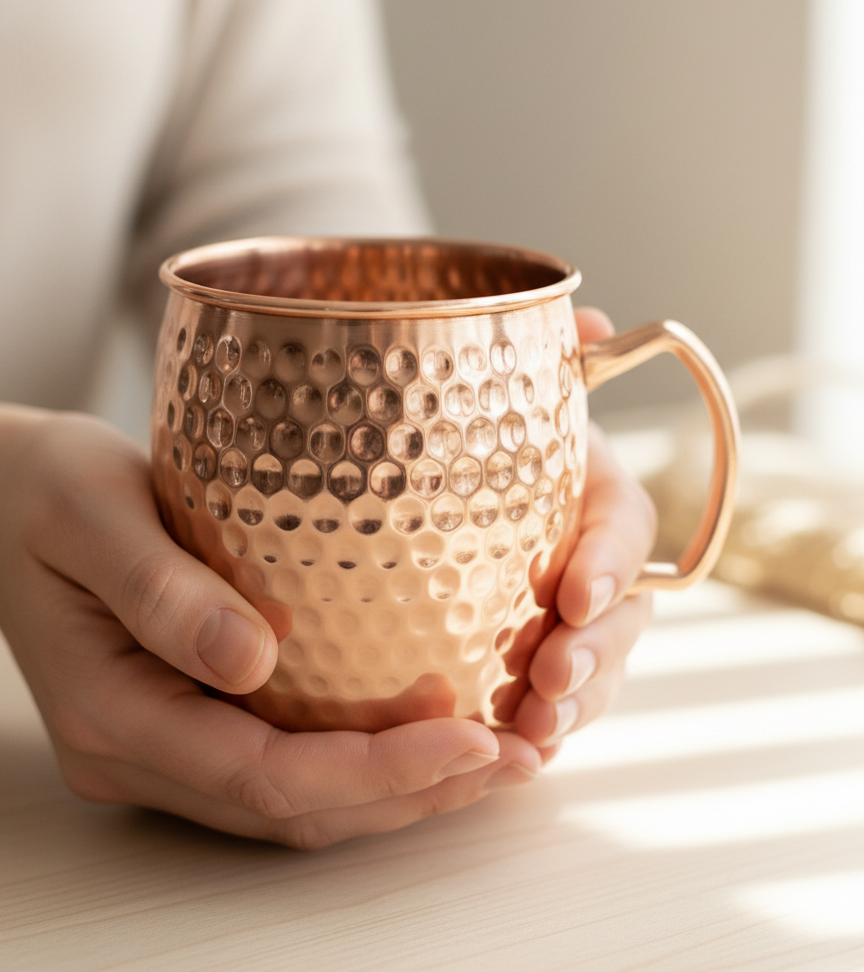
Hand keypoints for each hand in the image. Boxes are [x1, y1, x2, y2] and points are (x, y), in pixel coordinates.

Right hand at [0, 405, 539, 848]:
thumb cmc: (43, 493)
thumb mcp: (90, 511)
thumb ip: (160, 589)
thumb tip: (251, 659)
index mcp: (107, 710)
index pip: (258, 772)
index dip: (372, 771)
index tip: (471, 735)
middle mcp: (133, 751)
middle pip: (289, 808)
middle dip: (409, 794)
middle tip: (513, 752)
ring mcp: (157, 748)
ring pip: (291, 803)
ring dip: (396, 790)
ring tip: (493, 753)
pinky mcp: (181, 724)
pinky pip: (280, 766)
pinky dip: (360, 762)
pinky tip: (422, 729)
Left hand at [512, 308, 656, 757]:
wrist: (447, 484)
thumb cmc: (484, 442)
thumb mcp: (514, 400)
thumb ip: (550, 364)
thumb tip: (591, 316)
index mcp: (594, 499)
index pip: (623, 529)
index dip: (610, 563)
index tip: (578, 594)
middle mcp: (593, 565)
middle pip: (618, 620)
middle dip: (592, 654)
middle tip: (550, 683)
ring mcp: (568, 622)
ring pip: (590, 673)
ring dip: (569, 708)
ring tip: (530, 735)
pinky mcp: (534, 662)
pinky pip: (548, 704)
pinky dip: (534, 731)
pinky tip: (507, 755)